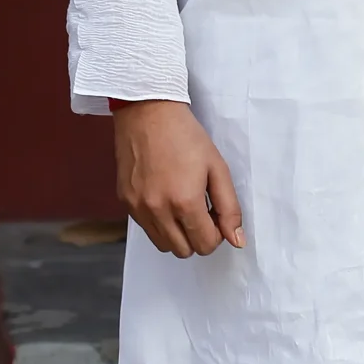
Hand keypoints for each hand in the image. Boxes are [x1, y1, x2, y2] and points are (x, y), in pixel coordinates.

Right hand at [111, 100, 243, 258]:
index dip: (217, 234)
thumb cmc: (185, 136)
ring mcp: (138, 207)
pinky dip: (159, 222)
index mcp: (184, 202)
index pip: (205, 245)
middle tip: (201, 210)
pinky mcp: (125, 201)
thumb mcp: (217, 168)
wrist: (148, 112)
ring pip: (163, 245)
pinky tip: (165, 197)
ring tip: (183, 205)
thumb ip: (230, 208)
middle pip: (184, 251)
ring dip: (178, 234)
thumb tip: (237, 240)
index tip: (216, 215)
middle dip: (197, 236)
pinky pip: (146, 228)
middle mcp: (158, 210)